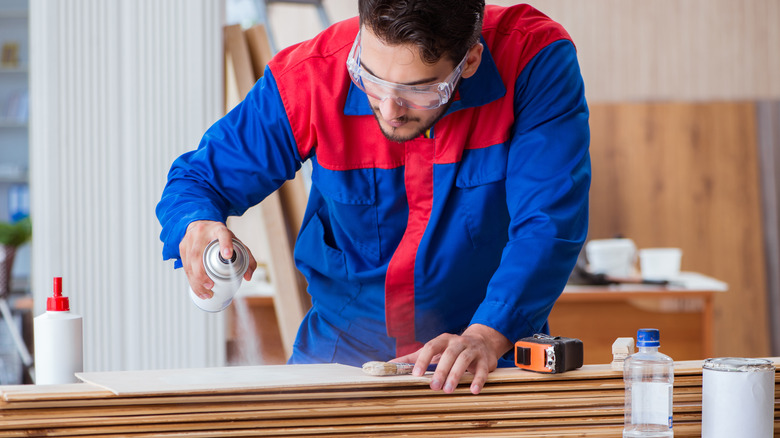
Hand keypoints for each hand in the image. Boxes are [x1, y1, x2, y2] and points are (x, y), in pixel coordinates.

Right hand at [179, 220, 256, 298]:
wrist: (201, 224)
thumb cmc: (220, 236)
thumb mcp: (235, 242)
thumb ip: (247, 258)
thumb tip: (248, 277)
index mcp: (219, 229)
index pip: (223, 235)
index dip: (225, 245)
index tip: (227, 255)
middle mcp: (203, 233)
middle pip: (199, 255)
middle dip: (202, 275)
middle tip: (211, 287)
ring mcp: (190, 239)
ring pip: (189, 263)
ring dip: (196, 281)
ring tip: (206, 293)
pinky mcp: (182, 247)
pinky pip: (185, 266)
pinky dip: (191, 280)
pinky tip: (197, 288)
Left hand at [392, 324, 511, 394]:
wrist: (482, 341)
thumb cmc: (452, 350)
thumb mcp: (434, 351)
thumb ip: (413, 358)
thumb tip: (388, 364)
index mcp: (443, 340)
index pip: (431, 347)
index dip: (423, 360)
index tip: (416, 374)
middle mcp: (458, 342)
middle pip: (449, 354)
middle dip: (441, 370)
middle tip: (433, 387)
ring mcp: (473, 350)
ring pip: (464, 360)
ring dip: (456, 375)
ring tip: (448, 390)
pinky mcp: (486, 360)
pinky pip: (482, 369)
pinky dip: (478, 380)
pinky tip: (473, 390)